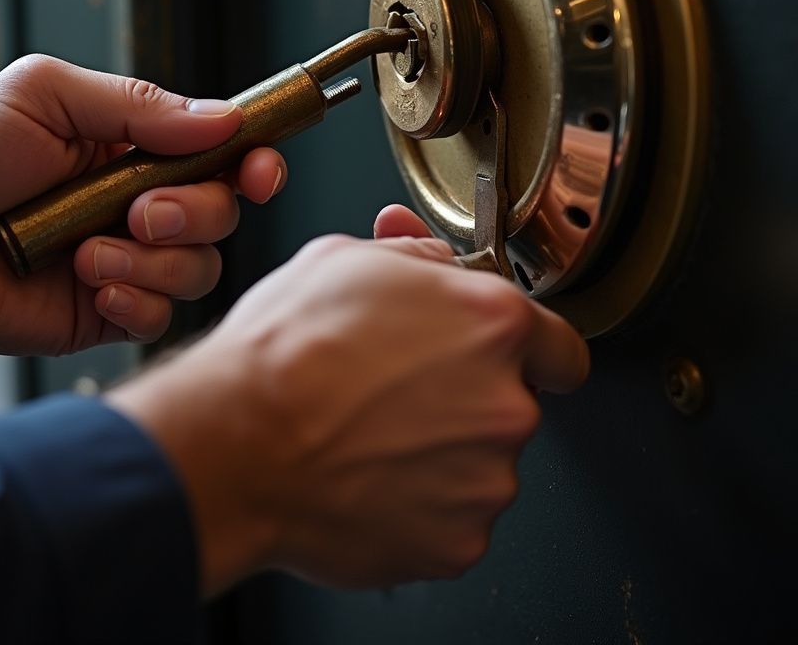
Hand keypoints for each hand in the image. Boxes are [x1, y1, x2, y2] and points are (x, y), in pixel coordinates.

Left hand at [0, 55, 284, 353]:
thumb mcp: (47, 96)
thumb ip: (138, 103)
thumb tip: (222, 118)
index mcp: (138, 148)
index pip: (223, 153)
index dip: (255, 160)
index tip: (261, 168)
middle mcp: (143, 203)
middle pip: (224, 212)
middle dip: (194, 211)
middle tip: (138, 208)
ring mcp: (129, 258)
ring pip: (200, 268)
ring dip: (153, 259)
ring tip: (89, 250)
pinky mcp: (106, 309)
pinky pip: (159, 316)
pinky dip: (134, 300)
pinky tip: (88, 281)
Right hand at [107, 224, 588, 594]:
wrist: (236, 441)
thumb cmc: (284, 352)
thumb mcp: (345, 260)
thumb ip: (412, 256)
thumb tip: (430, 258)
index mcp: (493, 323)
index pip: (561, 347)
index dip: (534, 354)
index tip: (513, 364)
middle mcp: (506, 402)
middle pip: (514, 405)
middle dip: (469, 400)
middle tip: (398, 393)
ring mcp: (485, 480)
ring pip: (481, 466)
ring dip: (442, 454)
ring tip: (369, 436)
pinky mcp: (456, 541)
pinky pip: (452, 519)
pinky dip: (419, 506)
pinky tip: (365, 477)